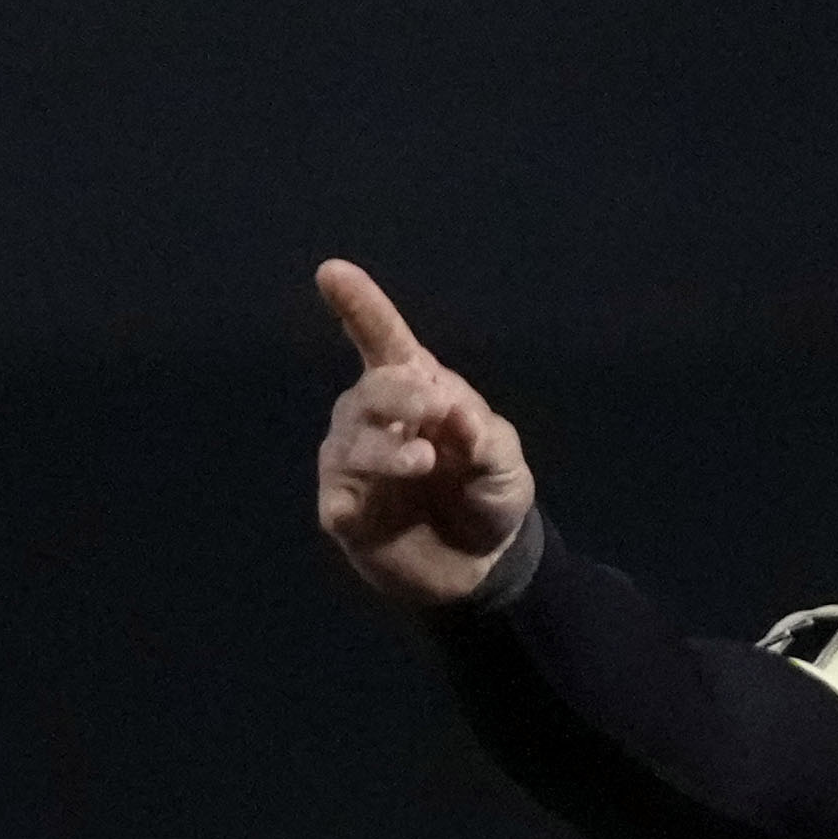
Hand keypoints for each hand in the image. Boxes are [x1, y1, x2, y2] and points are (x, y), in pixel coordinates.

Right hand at [312, 259, 531, 606]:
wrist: (481, 565)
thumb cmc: (488, 497)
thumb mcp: (505, 467)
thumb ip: (487, 440)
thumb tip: (455, 416)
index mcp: (414, 388)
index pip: (382, 339)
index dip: (358, 305)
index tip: (331, 272)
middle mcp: (372, 417)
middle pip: (370, 392)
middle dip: (397, 395)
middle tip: (433, 410)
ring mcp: (352, 462)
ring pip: (354, 445)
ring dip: (388, 450)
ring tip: (423, 461)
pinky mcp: (343, 509)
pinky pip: (337, 499)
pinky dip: (350, 500)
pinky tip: (361, 508)